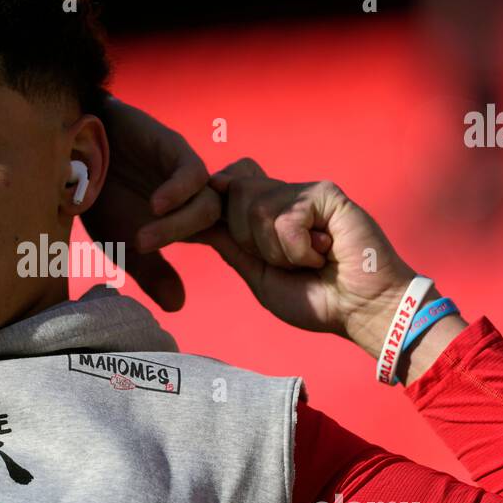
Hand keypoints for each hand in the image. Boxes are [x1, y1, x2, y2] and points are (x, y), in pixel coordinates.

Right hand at [81, 97, 223, 310]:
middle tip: (140, 245)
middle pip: (216, 222)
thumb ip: (151, 272)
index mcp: (186, 219)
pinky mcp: (174, 147)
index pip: (219, 240)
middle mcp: (192, 196)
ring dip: (176, 224)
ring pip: (208, 202)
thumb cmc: (100, 196)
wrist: (73, 148)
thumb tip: (179, 305)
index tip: (177, 274)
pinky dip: (178, 192)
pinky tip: (155, 204)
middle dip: (177, 235)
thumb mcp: (123, 243)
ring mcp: (185, 171)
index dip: (204, 256)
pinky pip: (194, 173)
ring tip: (141, 234)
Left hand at [180, 158, 421, 350]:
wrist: (361, 312)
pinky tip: (325, 253)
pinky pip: (286, 216)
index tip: (141, 239)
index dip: (184, 210)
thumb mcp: (256, 274)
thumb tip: (193, 223)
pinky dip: (299, 247)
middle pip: (227, 194)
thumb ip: (229, 244)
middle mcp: (278, 196)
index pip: (213, 195)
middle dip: (244, 238)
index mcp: (260, 216)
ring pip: (253, 207)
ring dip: (276, 248)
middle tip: (286, 262)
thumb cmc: (315, 299)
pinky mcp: (324, 193)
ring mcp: (301, 191)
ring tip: (310, 260)